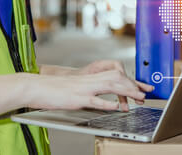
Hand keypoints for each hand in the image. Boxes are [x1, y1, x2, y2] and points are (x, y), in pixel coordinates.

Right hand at [25, 69, 154, 111]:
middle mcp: (89, 81)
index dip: (130, 81)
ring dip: (126, 92)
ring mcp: (83, 89)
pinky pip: (94, 99)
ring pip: (109, 86)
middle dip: (133, 85)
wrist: (36, 87)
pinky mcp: (76, 98)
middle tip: (145, 93)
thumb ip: (91, 92)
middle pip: (116, 78)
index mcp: (90, 78)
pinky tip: (116, 107)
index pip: (114, 75)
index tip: (141, 87)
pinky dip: (106, 103)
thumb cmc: (54, 91)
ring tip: (138, 98)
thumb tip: (105, 100)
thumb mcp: (76, 89)